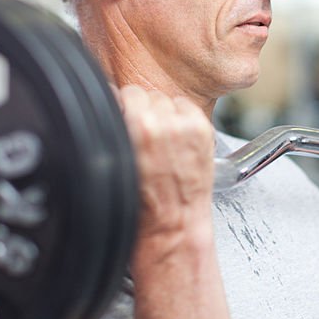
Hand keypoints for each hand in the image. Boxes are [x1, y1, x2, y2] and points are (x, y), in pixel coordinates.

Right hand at [117, 85, 215, 256]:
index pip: (126, 92)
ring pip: (168, 99)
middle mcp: (161, 123)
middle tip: (145, 136)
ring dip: (164, 114)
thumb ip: (116, 127)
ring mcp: (185, 126)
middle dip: (144, 111)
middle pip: (147, 94)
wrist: (172, 226)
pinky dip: (183, 118)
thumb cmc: (142, 204)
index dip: (125, 107)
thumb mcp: (116, 159)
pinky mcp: (203, 130)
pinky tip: (177, 140)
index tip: (126, 119)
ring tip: (162, 140)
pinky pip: (187, 108)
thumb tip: (115, 103)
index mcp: (135, 127)